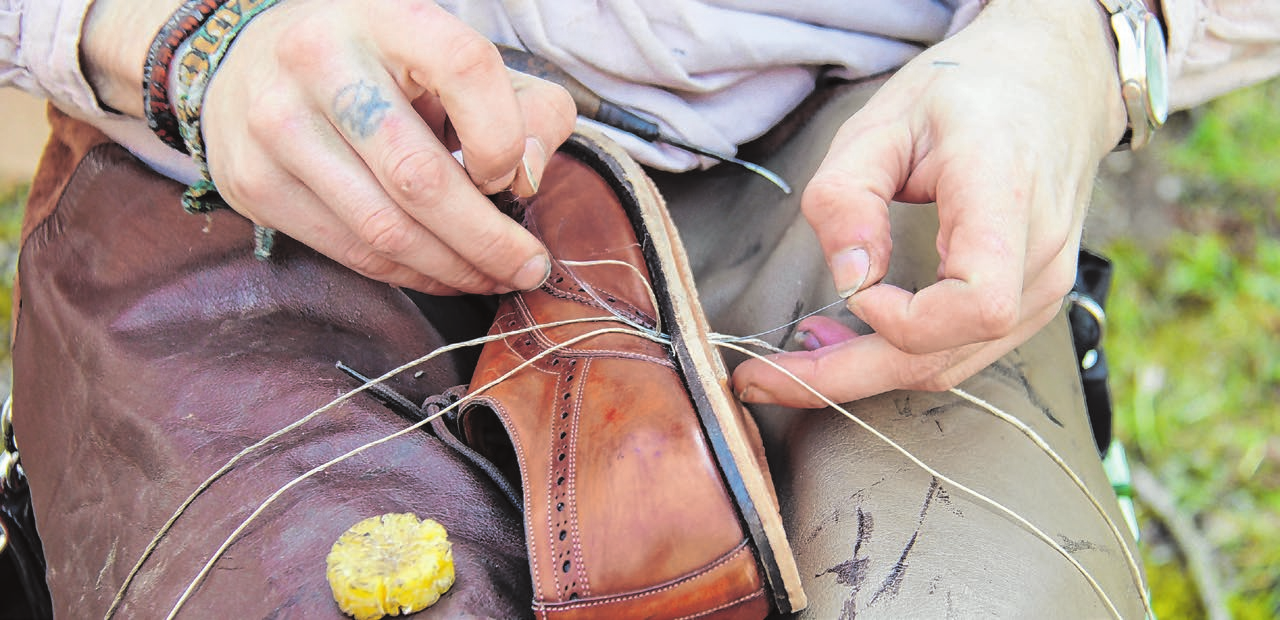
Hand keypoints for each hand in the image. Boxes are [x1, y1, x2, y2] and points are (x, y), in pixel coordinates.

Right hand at [196, 0, 575, 293]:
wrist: (252, 63)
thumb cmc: (385, 69)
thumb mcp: (461, 63)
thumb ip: (527, 108)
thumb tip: (528, 178)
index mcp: (387, 16)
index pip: (464, 66)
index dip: (501, 134)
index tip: (511, 175)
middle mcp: (321, 61)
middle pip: (420, 176)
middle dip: (488, 239)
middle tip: (529, 268)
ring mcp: (278, 124)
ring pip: (385, 229)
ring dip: (454, 269)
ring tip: (494, 279)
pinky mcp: (254, 182)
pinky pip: (350, 251)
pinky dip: (409, 274)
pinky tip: (443, 275)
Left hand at [733, 1, 1127, 407]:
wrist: (1054, 85)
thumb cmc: (967, 93)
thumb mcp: (884, 119)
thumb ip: (848, 195)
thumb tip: (846, 278)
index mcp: (1005, 194)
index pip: (976, 300)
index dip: (905, 317)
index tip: (858, 287)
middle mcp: (1037, 255)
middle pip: (943, 356)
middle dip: (842, 378)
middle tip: (759, 380)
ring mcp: (1042, 288)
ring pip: (946, 367)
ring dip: (861, 373)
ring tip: (791, 358)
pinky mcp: (1030, 304)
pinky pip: (959, 352)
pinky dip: (895, 356)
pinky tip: (846, 339)